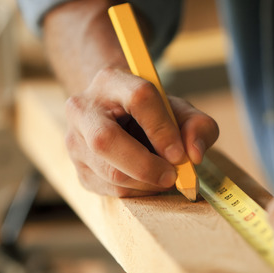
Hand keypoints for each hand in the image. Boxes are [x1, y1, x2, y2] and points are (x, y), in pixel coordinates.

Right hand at [64, 66, 218, 196]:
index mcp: (111, 81)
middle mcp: (83, 109)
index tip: (180, 154)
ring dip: (146, 182)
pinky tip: (147, 180)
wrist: (118, 118)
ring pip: (110, 172)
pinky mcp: (79, 171)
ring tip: (164, 175)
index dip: (162, 129)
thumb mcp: (180, 111)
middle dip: (145, 165)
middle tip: (172, 176)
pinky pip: (110, 190)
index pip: (138, 99)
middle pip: (106, 140)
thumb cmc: (153, 114)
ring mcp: (74, 142)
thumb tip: (194, 155)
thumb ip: (198, 126)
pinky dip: (137, 191)